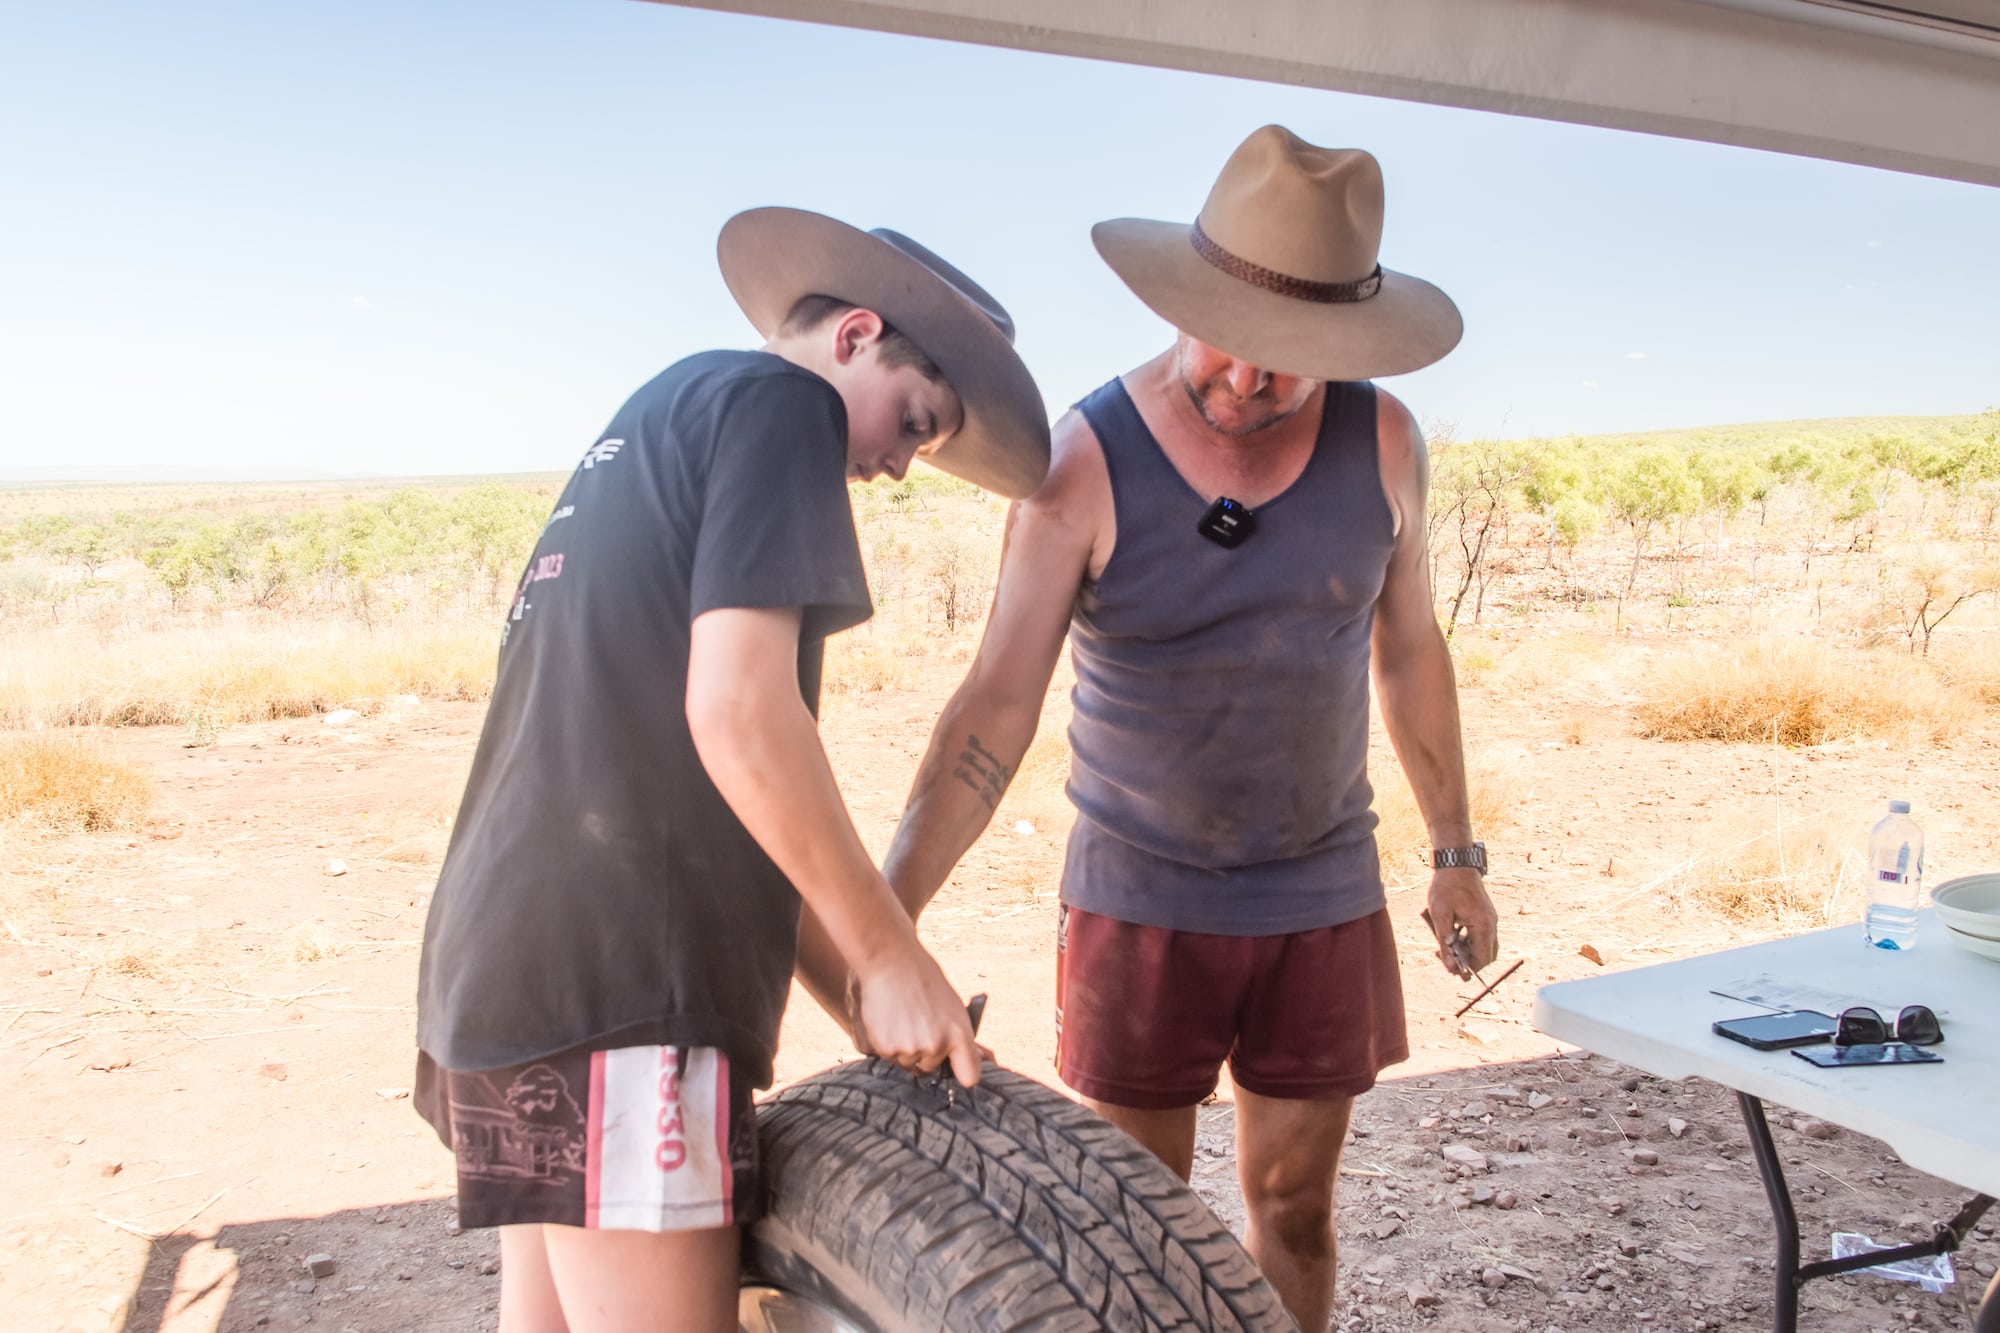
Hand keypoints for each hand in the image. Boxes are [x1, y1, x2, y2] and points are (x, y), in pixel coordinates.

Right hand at [850, 942, 981, 1086]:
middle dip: (927, 1053)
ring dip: (906, 1050)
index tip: (956, 1070)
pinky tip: (890, 1021)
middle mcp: (936, 1046)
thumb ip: (959, 1036)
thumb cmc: (924, 980)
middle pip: (931, 1068)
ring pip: (909, 1064)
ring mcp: (911, 1049)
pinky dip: (889, 1044)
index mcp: (959, 1034)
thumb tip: (978, 1058)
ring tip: (903, 1019)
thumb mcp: (952, 1006)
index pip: (970, 1076)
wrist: (891, 962)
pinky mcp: (887, 1049)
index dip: (963, 1074)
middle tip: (919, 1024)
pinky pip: (891, 1058)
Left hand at [1426, 868, 1497, 977]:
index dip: (1468, 968)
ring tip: (1445, 946)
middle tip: (1446, 958)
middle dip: (1468, 962)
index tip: (1449, 967)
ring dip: (1467, 951)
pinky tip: (1451, 935)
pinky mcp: (1485, 915)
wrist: (1456, 863)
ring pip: (1484, 947)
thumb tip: (1449, 965)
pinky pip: (1481, 936)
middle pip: (1486, 956)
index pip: (1482, 959)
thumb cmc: (1447, 887)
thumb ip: (1445, 942)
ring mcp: (1490, 919)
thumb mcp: (1440, 916)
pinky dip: (1468, 941)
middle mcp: (1491, 924)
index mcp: (1483, 925)